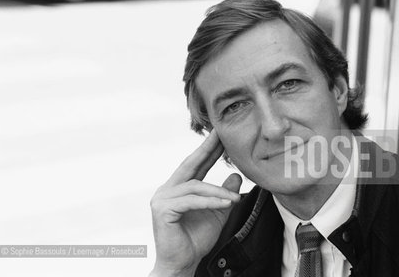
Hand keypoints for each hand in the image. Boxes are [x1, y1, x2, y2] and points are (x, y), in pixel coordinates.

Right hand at [150, 129, 241, 276]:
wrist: (182, 264)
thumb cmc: (196, 240)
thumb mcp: (217, 213)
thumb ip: (224, 194)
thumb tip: (237, 176)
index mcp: (178, 188)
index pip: (196, 165)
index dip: (209, 150)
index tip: (222, 135)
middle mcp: (167, 189)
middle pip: (190, 164)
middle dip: (207, 149)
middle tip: (221, 134)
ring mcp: (162, 198)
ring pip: (195, 185)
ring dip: (218, 191)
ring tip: (234, 198)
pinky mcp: (162, 209)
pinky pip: (191, 200)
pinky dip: (210, 201)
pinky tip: (226, 203)